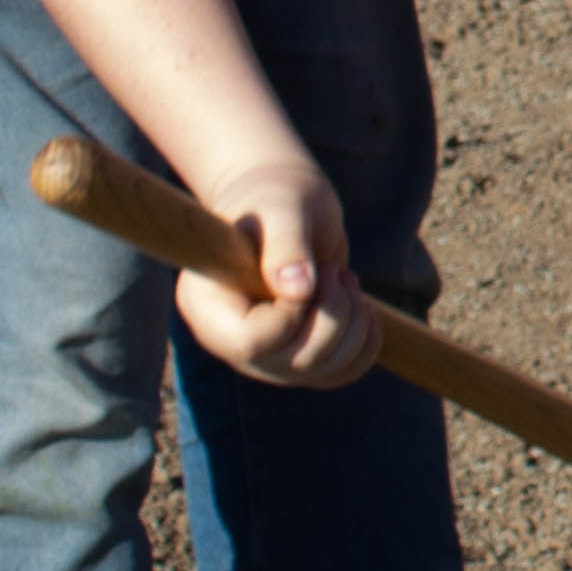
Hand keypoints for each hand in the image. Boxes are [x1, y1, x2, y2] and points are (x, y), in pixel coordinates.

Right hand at [173, 158, 379, 387]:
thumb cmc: (275, 197)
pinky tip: (363, 306)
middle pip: (293, 365)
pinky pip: (339, 373)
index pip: (252, 343)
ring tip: (345, 279)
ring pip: (321, 372)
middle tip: (335, 271)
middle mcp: (231, 340)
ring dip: (353, 325)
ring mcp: (265, 353)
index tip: (314, 272)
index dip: (293, 314)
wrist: (286, 201)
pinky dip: (364, 344)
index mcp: (206, 306)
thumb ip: (286, 245)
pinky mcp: (299, 354)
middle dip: (333, 317)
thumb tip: (298, 291)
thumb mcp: (282, 209)